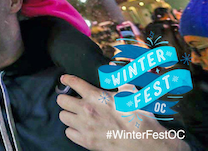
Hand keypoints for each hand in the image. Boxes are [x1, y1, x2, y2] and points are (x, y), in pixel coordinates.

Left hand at [56, 75, 187, 150]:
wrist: (146, 143)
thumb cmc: (139, 117)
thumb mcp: (130, 93)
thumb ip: (119, 78)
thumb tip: (112, 64)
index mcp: (96, 96)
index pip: (73, 82)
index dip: (66, 79)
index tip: (64, 79)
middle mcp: (87, 110)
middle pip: (61, 100)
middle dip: (65, 99)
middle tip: (71, 100)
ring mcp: (85, 126)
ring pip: (63, 117)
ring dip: (69, 115)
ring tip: (76, 115)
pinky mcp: (87, 141)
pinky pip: (68, 133)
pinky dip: (73, 130)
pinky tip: (80, 128)